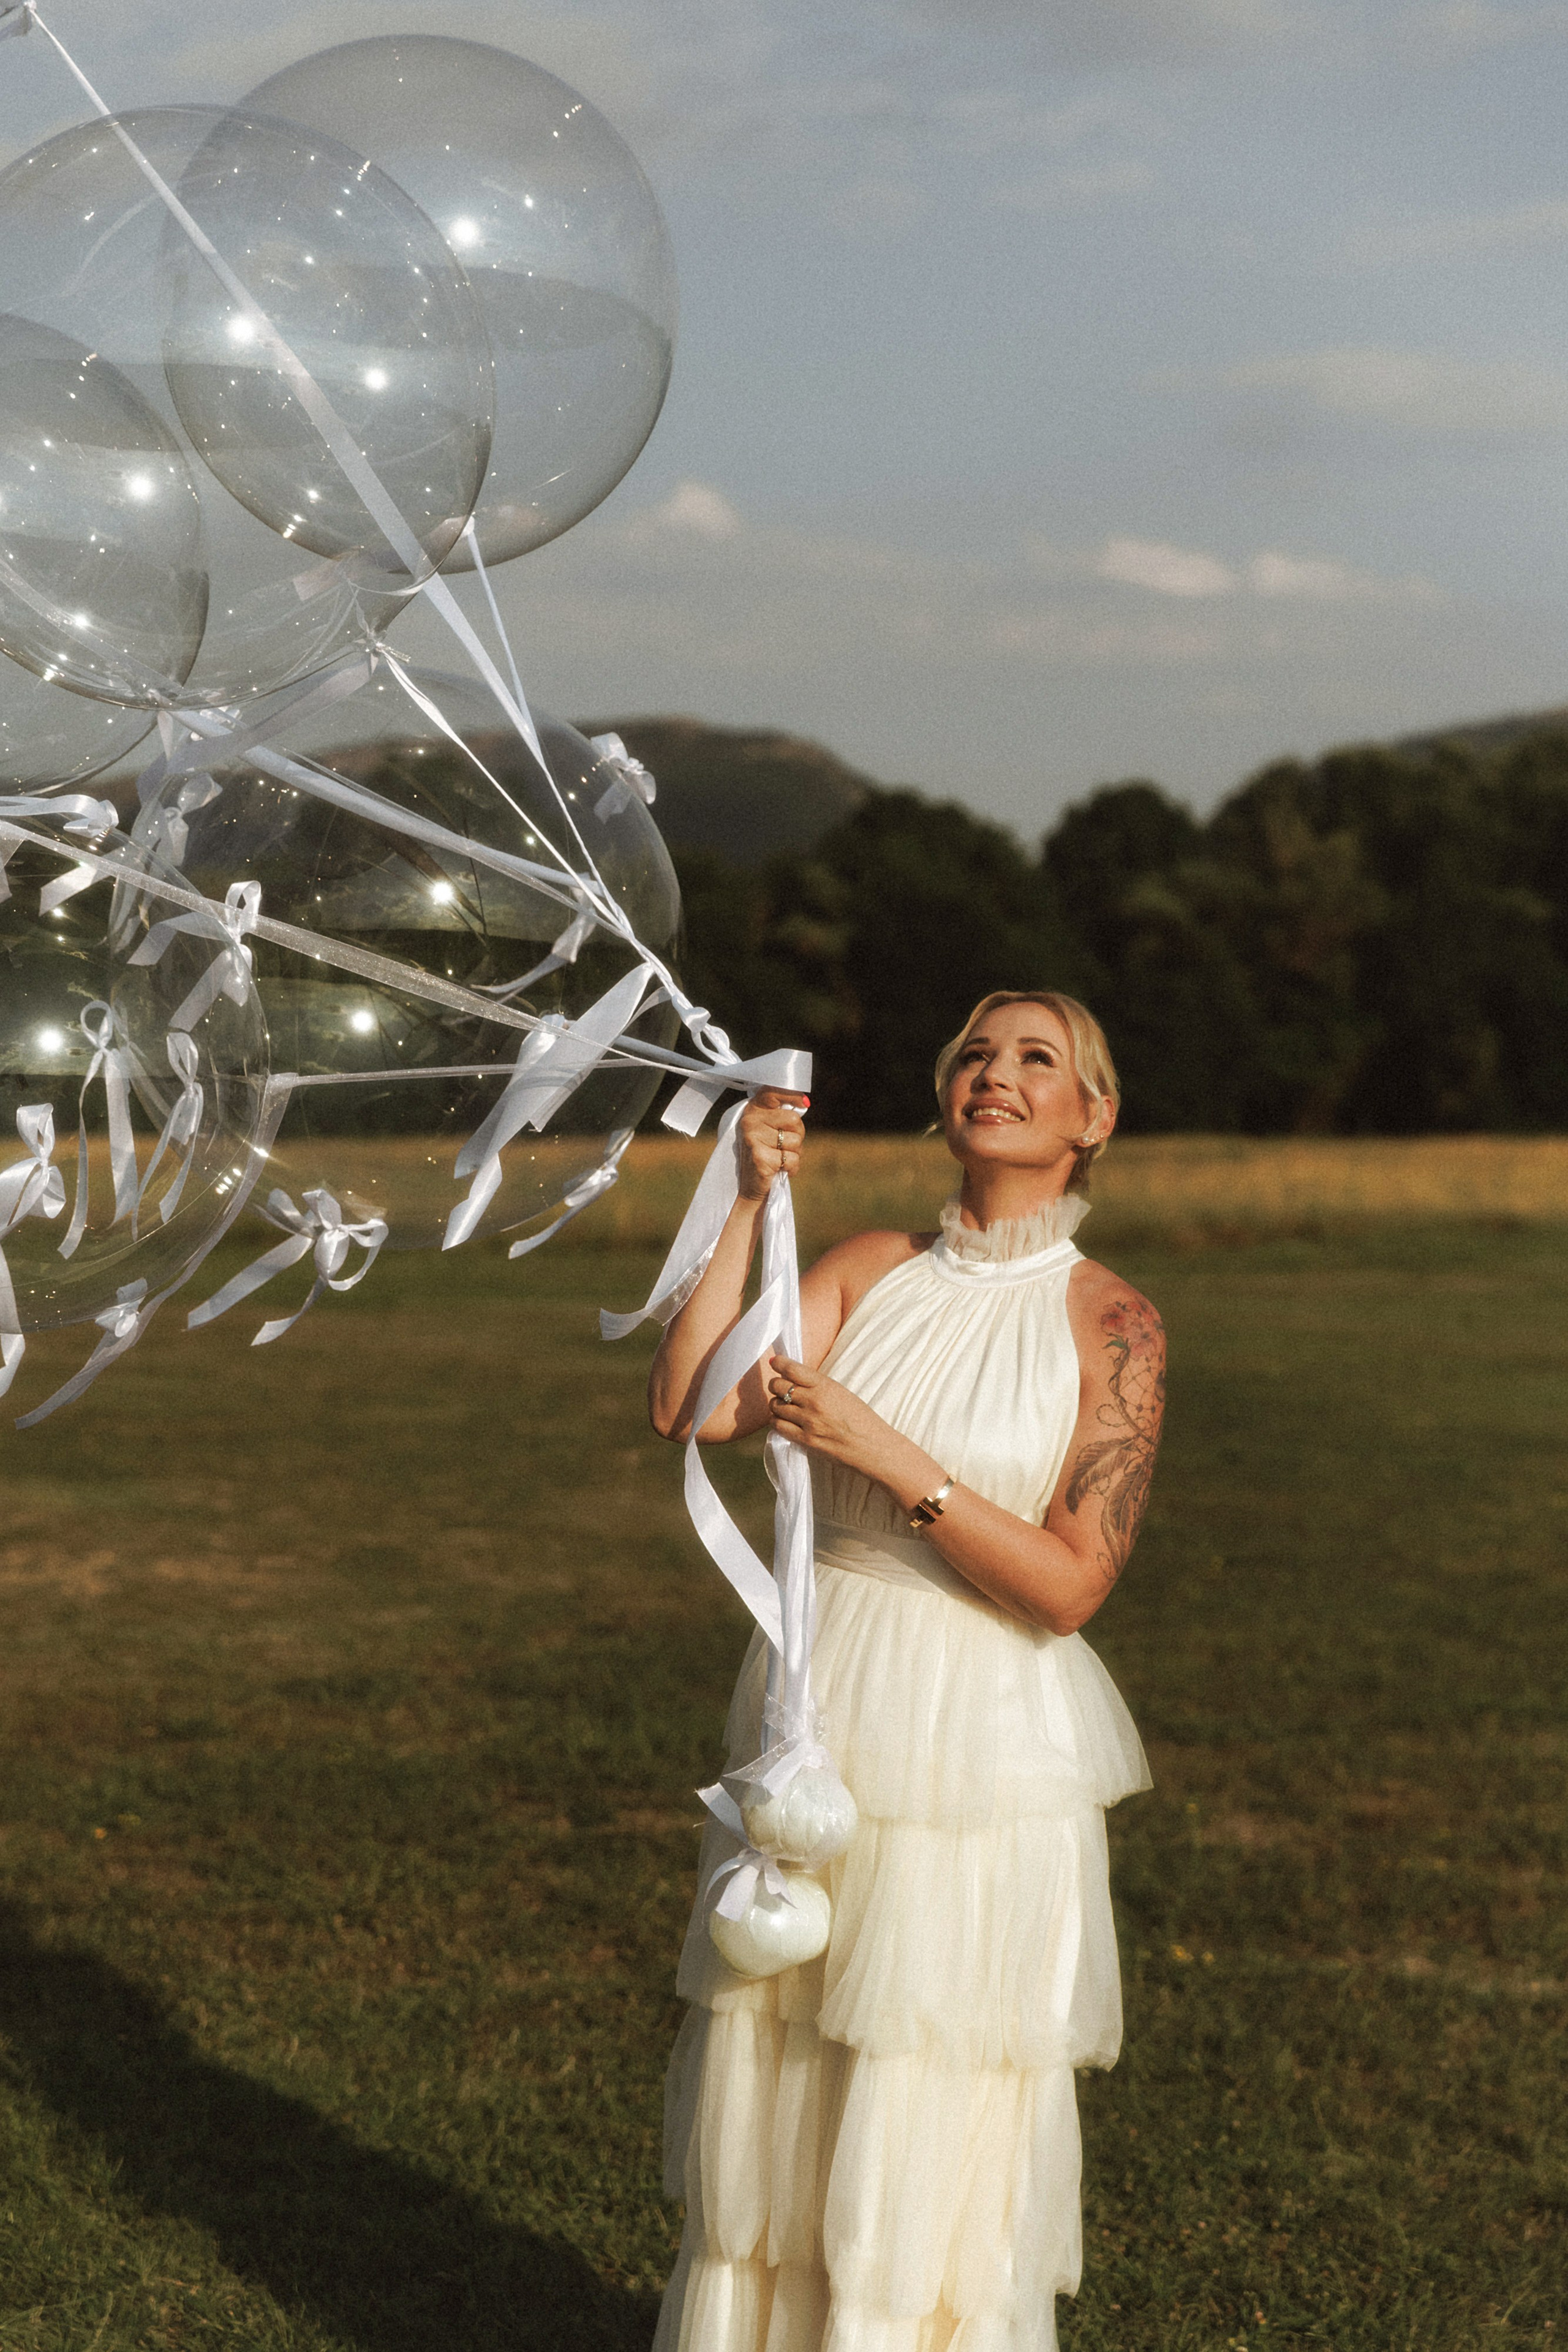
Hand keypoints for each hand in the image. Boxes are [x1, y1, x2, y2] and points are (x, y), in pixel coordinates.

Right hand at [737, 1089, 808, 1202]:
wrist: (751, 1186)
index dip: (792, 1095)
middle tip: (784, 1146)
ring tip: (779, 1158)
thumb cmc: (766, 1154)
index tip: (804, 1102)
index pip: (773, 1091)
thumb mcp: (769, 1129)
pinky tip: (778, 1169)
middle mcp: (750, 1121)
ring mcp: (753, 1138)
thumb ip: (781, 1115)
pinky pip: (792, 1159)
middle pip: (794, 1119)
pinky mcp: (760, 1157)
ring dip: (794, 1154)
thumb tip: (804, 1102)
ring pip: (795, 1141)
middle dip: (798, 1135)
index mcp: (753, 1110)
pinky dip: (792, 1168)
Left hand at [766, 1352, 893, 1474]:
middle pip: (777, 1386)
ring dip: (776, 1404)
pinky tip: (785, 1421)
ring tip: (785, 1406)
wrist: (872, 1446)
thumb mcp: (842, 1393)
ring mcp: (808, 1421)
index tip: (775, 1362)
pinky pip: (778, 1426)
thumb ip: (818, 1385)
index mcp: (825, 1386)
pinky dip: (778, 1421)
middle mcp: (814, 1402)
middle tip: (781, 1388)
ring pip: (775, 1406)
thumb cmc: (861, 1419)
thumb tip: (794, 1376)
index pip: (791, 1369)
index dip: (779, 1363)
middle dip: (776, 1385)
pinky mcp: (805, 1440)